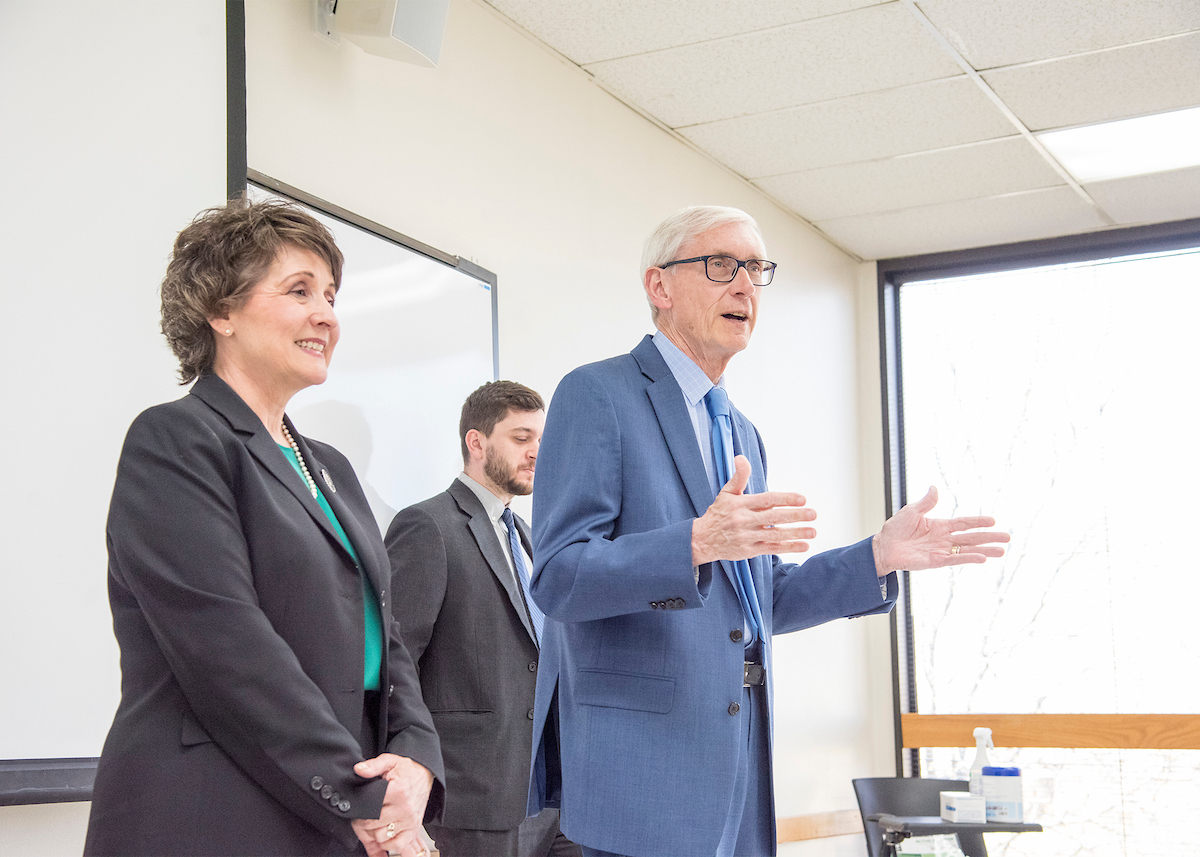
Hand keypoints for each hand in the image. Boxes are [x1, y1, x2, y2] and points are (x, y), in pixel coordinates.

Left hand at [351, 754, 433, 856]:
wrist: (425, 774)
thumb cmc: (406, 770)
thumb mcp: (389, 761)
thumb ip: (373, 765)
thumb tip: (359, 769)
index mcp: (398, 791)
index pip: (371, 809)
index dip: (360, 811)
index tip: (358, 809)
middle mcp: (405, 808)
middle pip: (373, 825)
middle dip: (364, 822)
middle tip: (364, 816)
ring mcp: (410, 820)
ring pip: (382, 837)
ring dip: (375, 832)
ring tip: (375, 823)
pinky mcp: (414, 828)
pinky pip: (398, 845)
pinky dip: (388, 843)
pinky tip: (385, 832)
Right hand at [692, 455, 816, 565]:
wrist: (702, 540)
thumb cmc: (719, 513)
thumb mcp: (726, 493)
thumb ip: (739, 476)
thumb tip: (741, 457)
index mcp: (741, 504)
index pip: (767, 500)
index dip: (785, 499)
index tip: (802, 499)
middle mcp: (744, 520)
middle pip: (774, 518)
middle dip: (795, 516)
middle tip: (813, 513)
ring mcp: (747, 536)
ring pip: (775, 535)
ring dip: (796, 533)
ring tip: (813, 531)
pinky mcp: (749, 550)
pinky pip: (772, 548)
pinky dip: (789, 547)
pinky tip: (803, 545)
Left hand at [872, 486, 1009, 575]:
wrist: (883, 546)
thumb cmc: (895, 529)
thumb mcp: (911, 511)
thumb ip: (926, 503)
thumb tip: (934, 487)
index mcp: (940, 526)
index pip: (963, 523)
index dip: (978, 522)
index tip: (993, 521)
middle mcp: (943, 539)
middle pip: (971, 537)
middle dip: (989, 537)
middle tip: (1008, 538)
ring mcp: (941, 551)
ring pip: (967, 550)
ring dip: (984, 550)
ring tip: (1002, 551)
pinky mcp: (935, 561)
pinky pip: (954, 560)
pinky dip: (968, 558)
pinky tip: (982, 558)